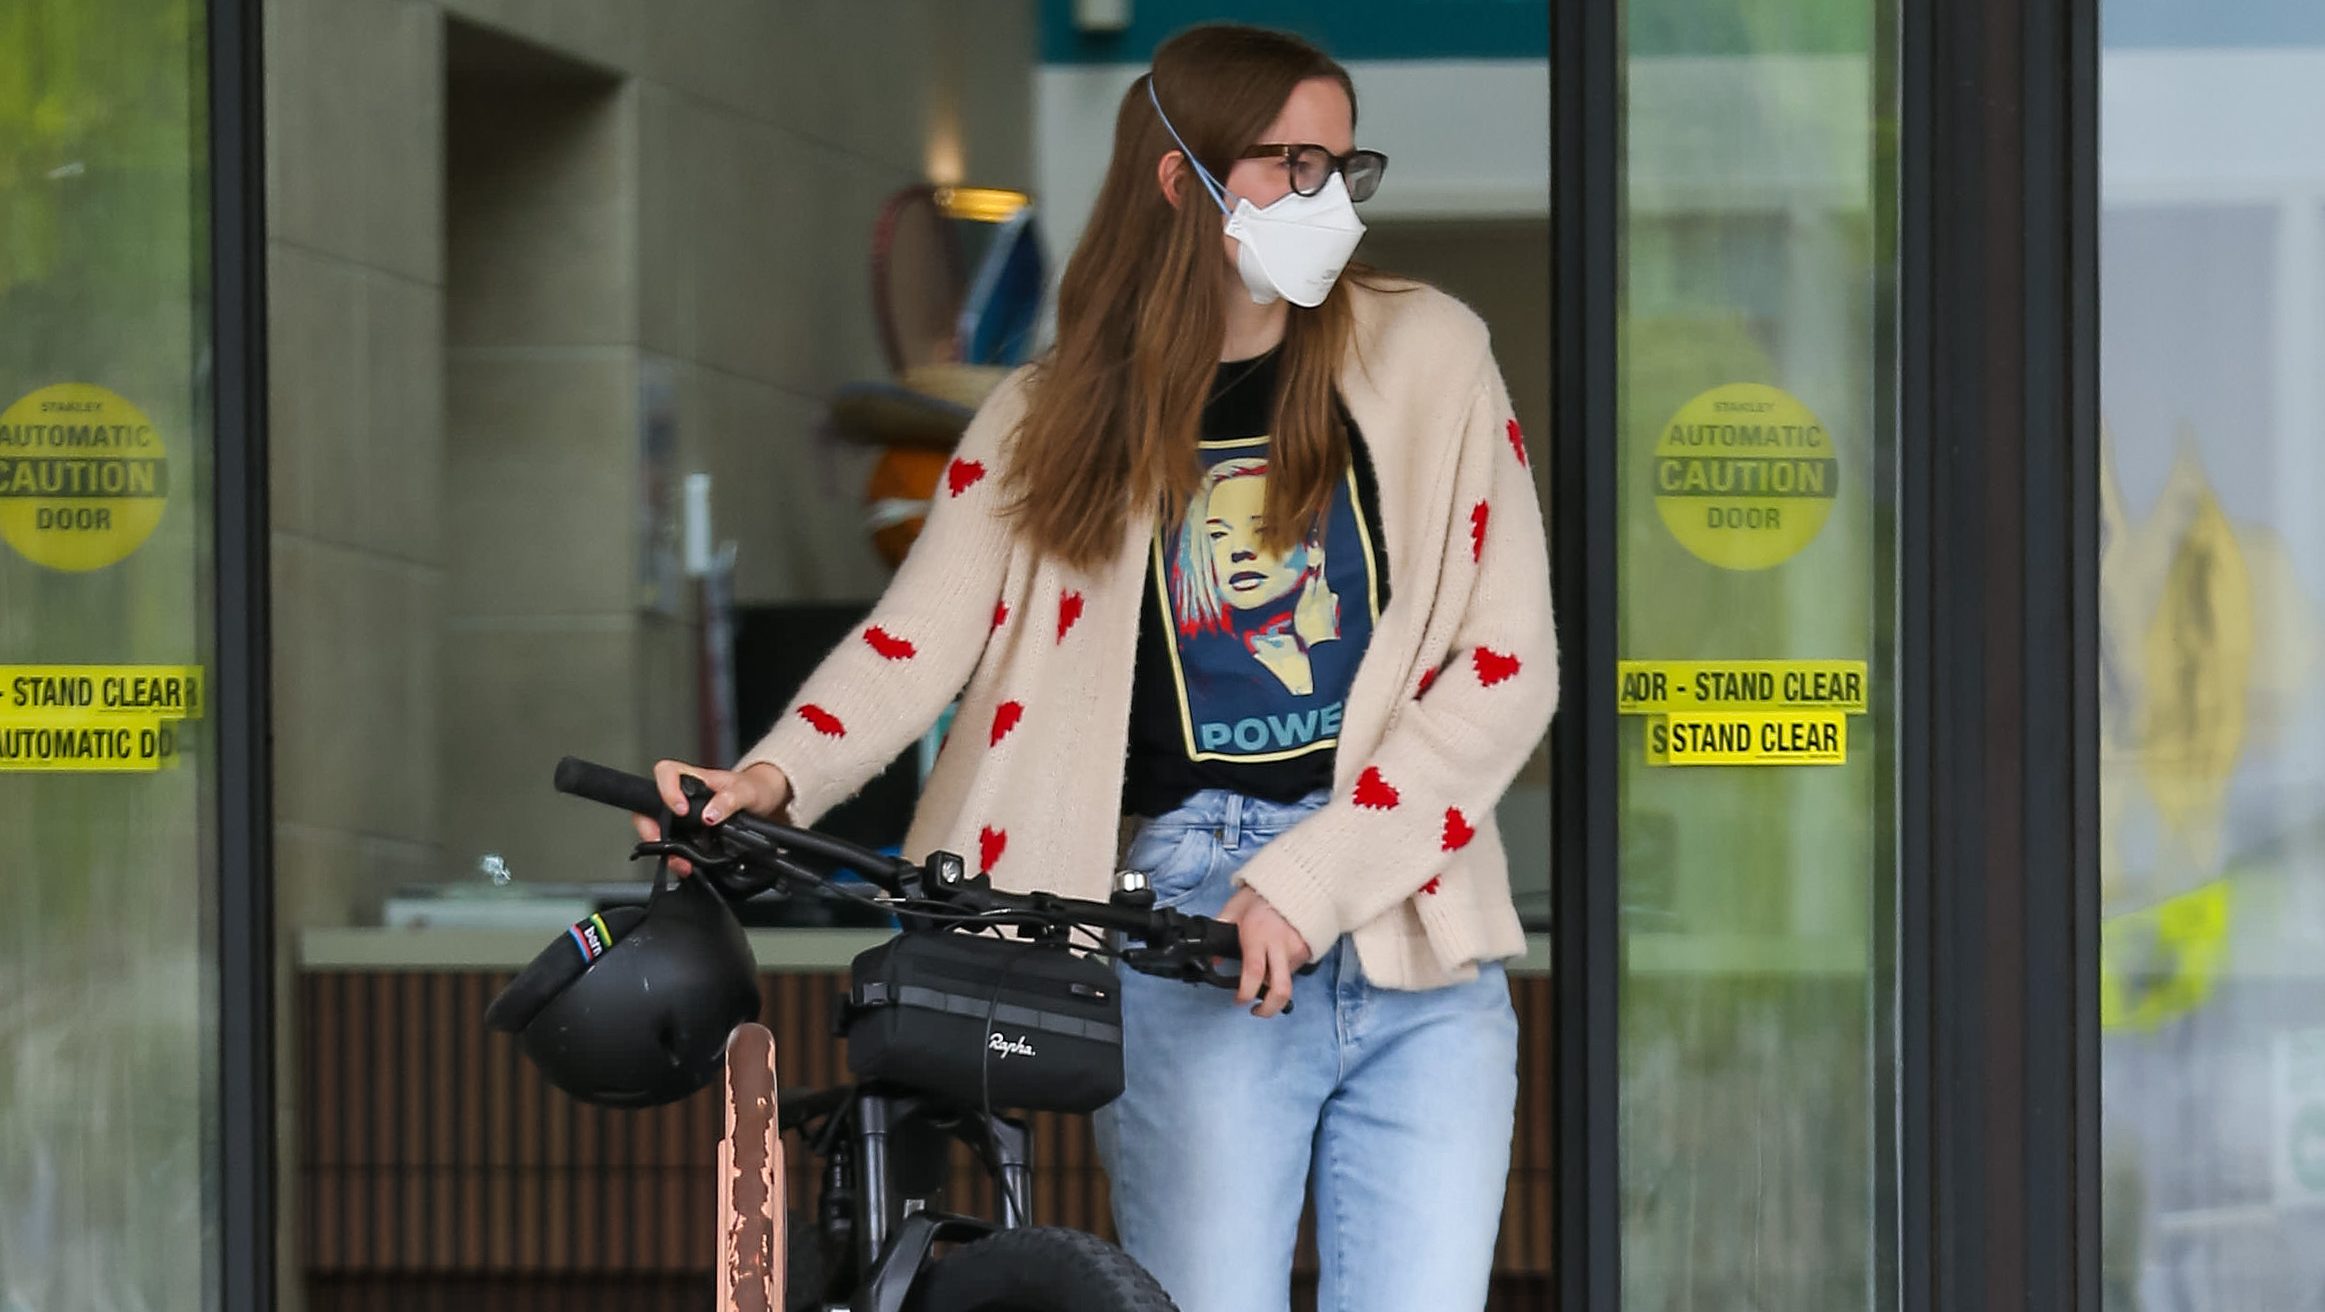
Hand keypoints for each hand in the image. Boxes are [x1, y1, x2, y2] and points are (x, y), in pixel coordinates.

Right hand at [629, 760, 791, 875]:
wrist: (765, 802)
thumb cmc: (755, 788)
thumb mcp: (747, 791)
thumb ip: (729, 800)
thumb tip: (709, 814)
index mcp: (694, 776)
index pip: (665, 773)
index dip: (666, 791)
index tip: (680, 810)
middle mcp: (683, 794)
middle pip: (650, 806)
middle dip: (652, 828)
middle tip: (665, 844)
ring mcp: (684, 815)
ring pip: (659, 829)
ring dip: (665, 848)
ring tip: (681, 862)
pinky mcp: (689, 832)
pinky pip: (673, 844)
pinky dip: (677, 857)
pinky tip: (687, 864)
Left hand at [1219, 886, 1312, 1018]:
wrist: (1296, 880)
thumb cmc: (1260, 896)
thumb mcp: (1234, 909)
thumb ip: (1221, 932)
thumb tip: (1212, 959)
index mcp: (1257, 935)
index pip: (1253, 972)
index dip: (1245, 993)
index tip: (1239, 1000)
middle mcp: (1280, 946)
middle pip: (1280, 990)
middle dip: (1269, 1009)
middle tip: (1257, 1011)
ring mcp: (1296, 949)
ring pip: (1286, 980)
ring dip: (1273, 984)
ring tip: (1264, 976)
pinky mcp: (1308, 949)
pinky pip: (1294, 969)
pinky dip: (1283, 970)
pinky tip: (1276, 959)